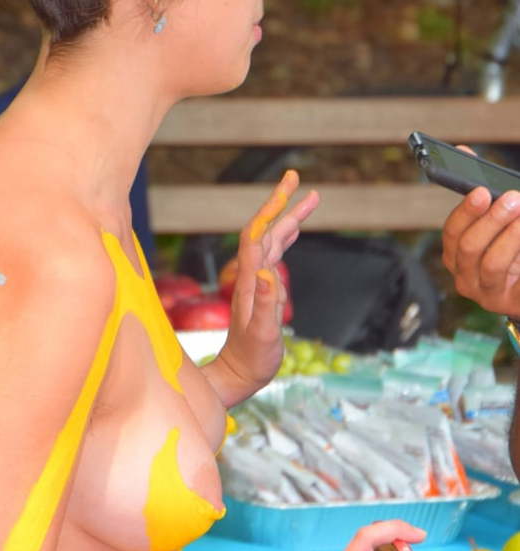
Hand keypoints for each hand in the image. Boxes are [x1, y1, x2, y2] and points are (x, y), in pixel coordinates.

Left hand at [216, 170, 318, 399]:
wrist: (239, 374)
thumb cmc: (251, 359)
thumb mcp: (262, 335)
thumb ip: (265, 305)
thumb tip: (266, 272)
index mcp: (250, 279)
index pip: (258, 233)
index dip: (271, 207)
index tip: (288, 185)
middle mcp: (252, 274)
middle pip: (266, 229)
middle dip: (281, 202)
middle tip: (296, 177)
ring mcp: (257, 281)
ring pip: (274, 240)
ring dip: (289, 217)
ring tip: (310, 198)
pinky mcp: (264, 289)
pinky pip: (276, 254)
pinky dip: (287, 237)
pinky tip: (295, 230)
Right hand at [442, 146, 519, 318]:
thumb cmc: (515, 249)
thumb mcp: (500, 221)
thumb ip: (484, 192)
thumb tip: (463, 151)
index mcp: (455, 252)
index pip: (453, 230)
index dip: (466, 210)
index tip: (483, 191)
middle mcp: (462, 274)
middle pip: (468, 245)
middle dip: (491, 220)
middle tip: (513, 199)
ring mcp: (481, 291)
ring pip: (489, 261)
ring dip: (510, 235)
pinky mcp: (503, 302)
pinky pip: (511, 276)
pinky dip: (519, 249)